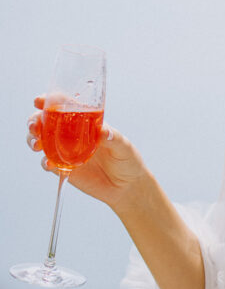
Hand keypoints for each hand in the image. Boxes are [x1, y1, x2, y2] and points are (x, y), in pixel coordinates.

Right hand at [27, 96, 145, 208]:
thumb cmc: (127, 160)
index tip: (39, 101)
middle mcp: (72, 134)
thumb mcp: (124, 146)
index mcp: (86, 121)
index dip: (50, 101)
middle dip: (34, 121)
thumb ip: (114, 138)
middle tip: (34, 126)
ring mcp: (65, 151)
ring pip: (42, 141)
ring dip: (33, 140)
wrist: (126, 187)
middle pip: (46, 122)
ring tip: (36, 145)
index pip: (65, 106)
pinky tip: (48, 164)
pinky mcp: (64, 169)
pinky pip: (49, 163)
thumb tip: (103, 131)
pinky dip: (45, 163)